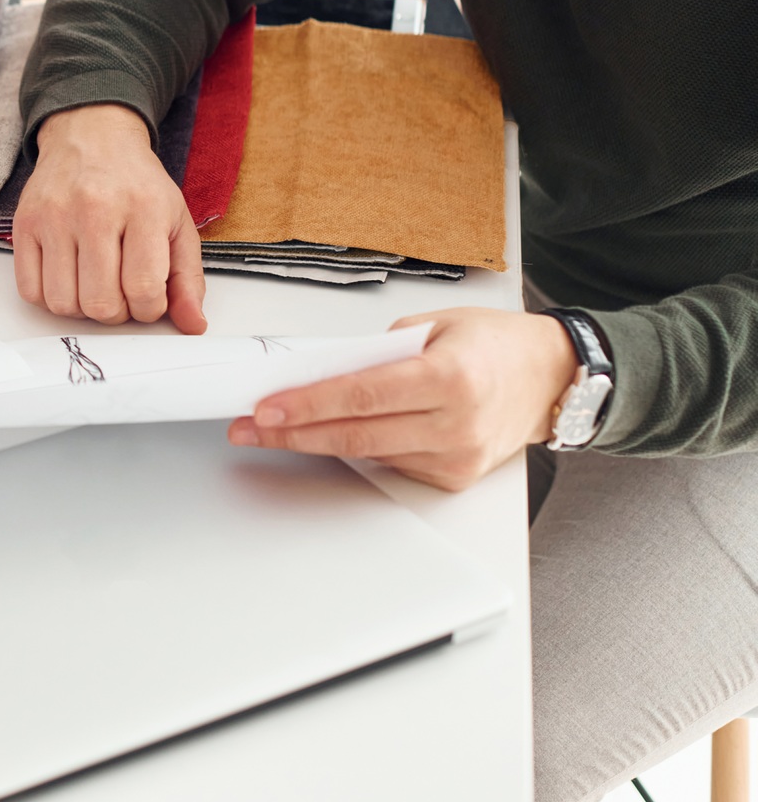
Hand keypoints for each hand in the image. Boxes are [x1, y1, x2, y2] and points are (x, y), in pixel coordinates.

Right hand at [13, 103, 206, 331]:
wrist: (92, 137)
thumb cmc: (136, 184)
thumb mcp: (176, 222)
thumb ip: (188, 277)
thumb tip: (193, 325)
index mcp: (144, 208)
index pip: (143, 288)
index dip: (148, 310)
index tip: (148, 299)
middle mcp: (96, 209)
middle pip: (101, 303)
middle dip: (116, 313)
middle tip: (120, 294)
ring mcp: (55, 216)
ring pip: (63, 302)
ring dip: (82, 308)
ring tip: (93, 285)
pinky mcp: (25, 223)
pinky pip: (30, 290)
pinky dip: (50, 298)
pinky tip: (67, 278)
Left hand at [228, 308, 580, 490]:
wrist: (551, 378)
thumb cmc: (496, 344)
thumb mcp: (437, 325)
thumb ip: (379, 349)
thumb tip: (322, 369)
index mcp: (449, 378)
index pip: (361, 395)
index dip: (307, 405)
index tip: (266, 408)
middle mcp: (454, 423)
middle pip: (354, 435)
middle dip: (291, 433)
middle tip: (249, 428)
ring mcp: (455, 456)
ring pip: (366, 453)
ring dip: (314, 443)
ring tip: (272, 430)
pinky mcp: (452, 476)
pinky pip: (389, 462)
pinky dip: (356, 448)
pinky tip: (332, 434)